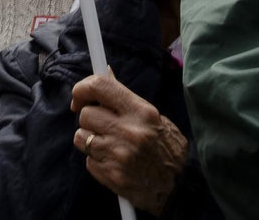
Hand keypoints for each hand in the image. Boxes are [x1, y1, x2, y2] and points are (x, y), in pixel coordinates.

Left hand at [71, 72, 188, 214]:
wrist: (180, 185)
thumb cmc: (166, 147)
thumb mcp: (153, 116)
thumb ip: (125, 98)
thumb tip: (105, 72)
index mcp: (140, 112)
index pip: (99, 87)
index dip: (82, 89)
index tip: (79, 97)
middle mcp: (128, 131)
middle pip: (85, 114)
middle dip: (90, 119)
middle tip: (103, 126)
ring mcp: (118, 155)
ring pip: (81, 137)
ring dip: (90, 140)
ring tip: (110, 145)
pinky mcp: (111, 175)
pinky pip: (88, 161)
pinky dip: (97, 161)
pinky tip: (114, 162)